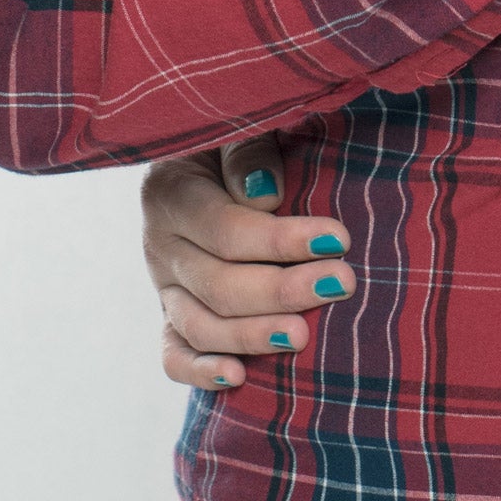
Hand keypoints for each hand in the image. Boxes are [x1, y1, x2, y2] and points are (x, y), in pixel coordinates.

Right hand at [145, 138, 353, 393]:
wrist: (200, 149)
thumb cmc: (233, 133)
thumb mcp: (235, 124)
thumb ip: (248, 151)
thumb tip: (266, 196)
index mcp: (170, 193)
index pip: (227, 229)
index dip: (283, 238)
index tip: (340, 240)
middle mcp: (159, 244)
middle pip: (218, 282)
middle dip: (283, 288)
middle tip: (342, 284)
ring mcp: (162, 285)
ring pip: (200, 324)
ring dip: (252, 334)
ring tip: (304, 337)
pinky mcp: (171, 312)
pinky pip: (173, 353)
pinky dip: (200, 371)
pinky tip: (238, 376)